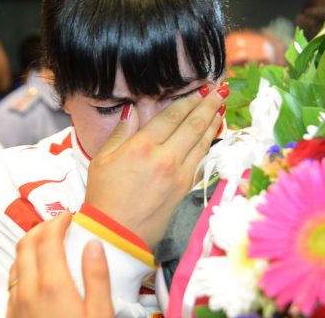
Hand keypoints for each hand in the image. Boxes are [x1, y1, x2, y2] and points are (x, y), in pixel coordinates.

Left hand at [7, 213, 112, 317]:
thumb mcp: (100, 313)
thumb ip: (97, 278)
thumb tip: (94, 245)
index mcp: (53, 287)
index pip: (48, 240)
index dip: (57, 222)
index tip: (68, 216)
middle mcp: (28, 292)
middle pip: (26, 245)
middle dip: (41, 227)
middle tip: (57, 223)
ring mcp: (16, 304)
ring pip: (15, 262)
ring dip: (29, 245)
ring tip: (46, 241)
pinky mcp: (11, 315)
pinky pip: (12, 281)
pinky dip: (22, 265)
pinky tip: (35, 270)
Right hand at [85, 84, 226, 248]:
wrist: (116, 235)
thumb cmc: (104, 197)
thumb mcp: (102, 159)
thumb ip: (121, 132)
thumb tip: (133, 110)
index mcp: (142, 147)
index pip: (171, 116)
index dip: (188, 100)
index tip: (200, 89)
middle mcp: (165, 158)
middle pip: (192, 125)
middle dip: (208, 106)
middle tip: (219, 91)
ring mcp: (179, 175)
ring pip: (202, 142)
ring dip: (213, 123)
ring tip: (221, 108)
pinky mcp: (185, 189)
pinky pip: (201, 160)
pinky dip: (209, 144)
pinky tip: (213, 135)